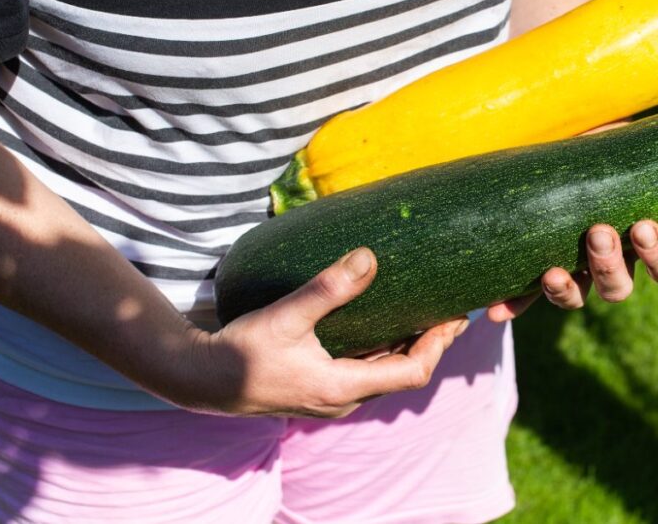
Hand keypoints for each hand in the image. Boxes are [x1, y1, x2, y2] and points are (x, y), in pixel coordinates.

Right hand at [187, 248, 466, 417]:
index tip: (456, 315)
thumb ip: (328, 288)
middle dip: (431, 341)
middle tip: (451, 306)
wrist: (201, 380)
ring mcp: (332, 398)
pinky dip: (384, 348)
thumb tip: (369, 257)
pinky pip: (366, 370)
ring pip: (385, 372)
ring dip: (409, 344)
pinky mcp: (321, 389)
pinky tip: (387, 320)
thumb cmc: (242, 350)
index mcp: (342, 388)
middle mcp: (343, 400)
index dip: (439, 344)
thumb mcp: (286, 315)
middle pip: (404, 372)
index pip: (412, 372)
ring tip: (428, 309)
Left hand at [485, 118, 657, 321]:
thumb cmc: (612, 155)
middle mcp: (611, 265)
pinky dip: (513, 304)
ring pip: (578, 299)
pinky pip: (525, 296)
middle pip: (620, 288)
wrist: (559, 151)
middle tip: (599, 232)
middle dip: (610, 264)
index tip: (646, 227)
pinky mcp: (534, 271)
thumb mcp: (647, 162)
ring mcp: (574, 271)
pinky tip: (496, 310)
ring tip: (555, 270)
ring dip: (567, 290)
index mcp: (644, 243)